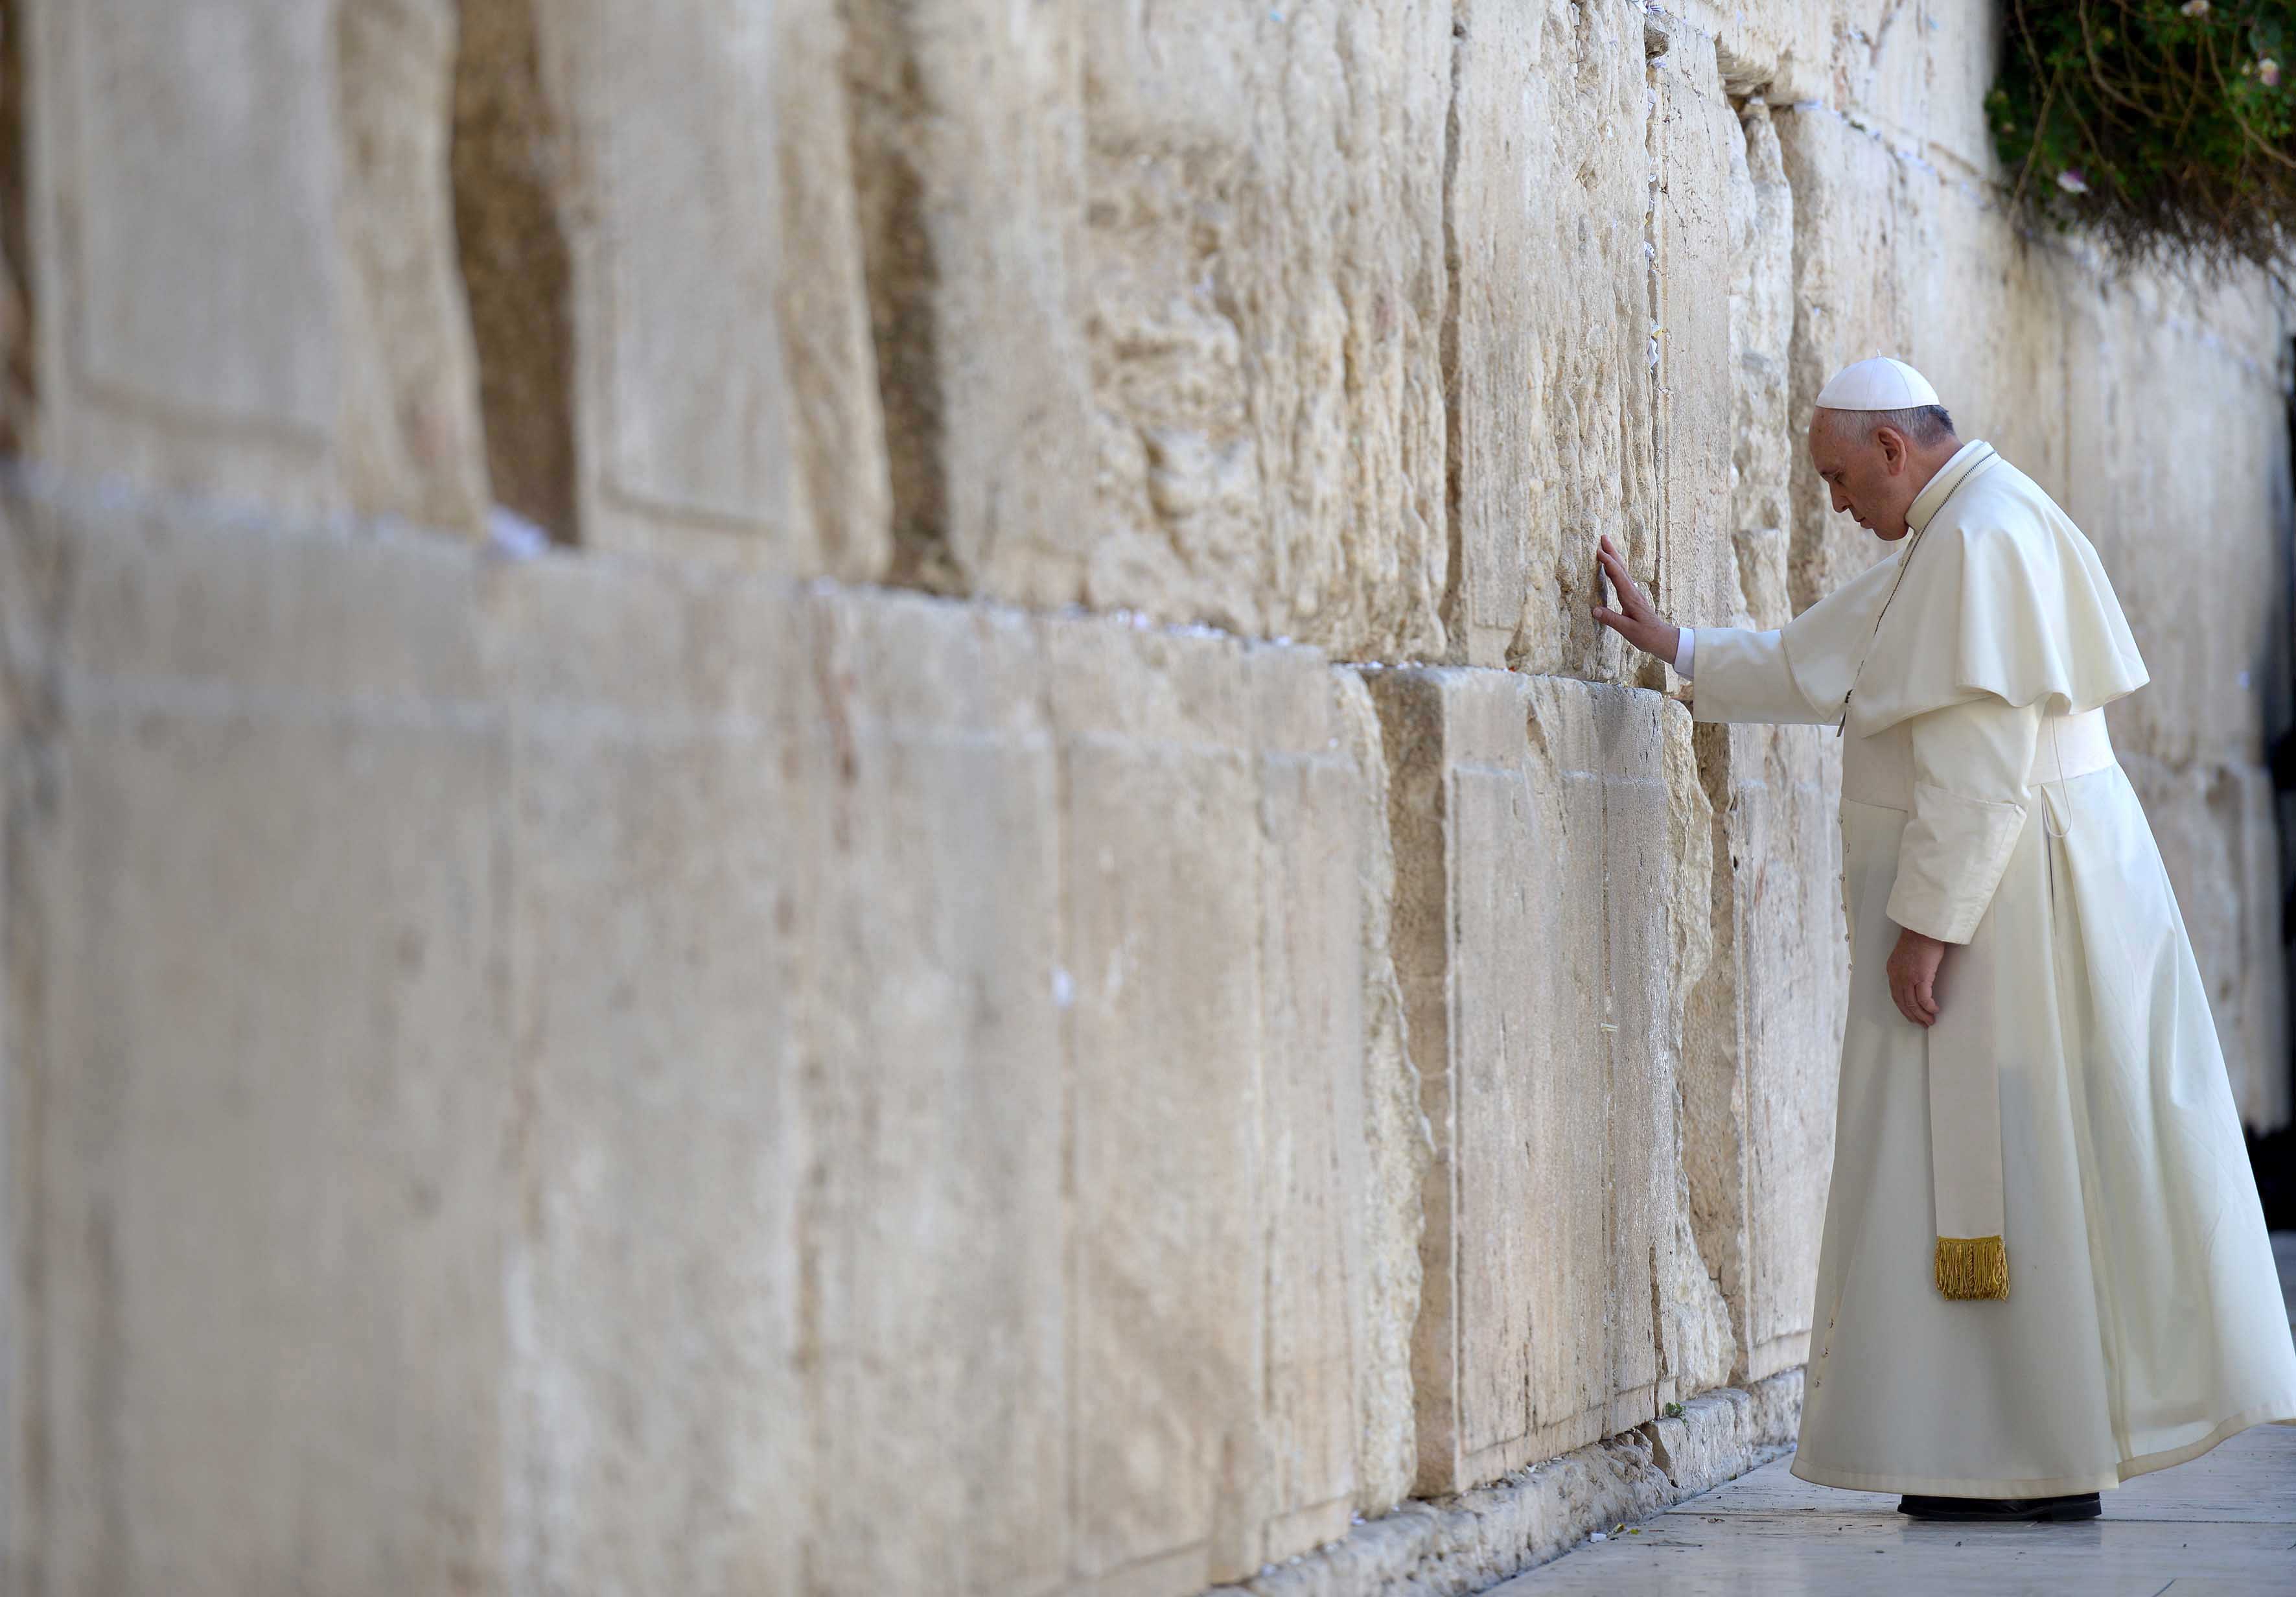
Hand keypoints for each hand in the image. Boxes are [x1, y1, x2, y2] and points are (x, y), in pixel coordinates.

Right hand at [1592, 535, 1682, 663]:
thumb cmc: (1647, 635)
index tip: (1598, 551)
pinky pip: (1623, 578)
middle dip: (1612, 552)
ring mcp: (1634, 594)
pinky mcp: (1633, 598)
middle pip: (1621, 568)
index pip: (1618, 576)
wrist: (1662, 638)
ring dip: (1614, 558)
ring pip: (1623, 571)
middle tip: (1603, 537)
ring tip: (1605, 547)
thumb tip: (1594, 610)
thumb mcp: (1628, 630)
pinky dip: (1616, 569)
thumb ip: (1612, 619)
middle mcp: (1633, 592)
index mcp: (1630, 598)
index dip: (1608, 563)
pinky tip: (1612, 568)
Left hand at [1887, 927, 1948, 1026]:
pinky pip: (1924, 999)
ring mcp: (1908, 978)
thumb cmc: (1919, 938)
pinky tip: (1934, 1010)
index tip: (1911, 1015)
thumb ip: (1906, 968)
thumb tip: (1915, 979)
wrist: (1924, 928)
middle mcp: (1897, 976)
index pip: (1896, 996)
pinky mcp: (1921, 977)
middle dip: (1912, 1016)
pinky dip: (1929, 1007)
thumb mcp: (1906, 956)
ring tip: (1930, 1021)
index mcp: (1892, 971)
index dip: (1904, 1008)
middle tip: (1922, 1023)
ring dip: (1922, 1015)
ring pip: (1912, 1004)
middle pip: (1902, 1003)